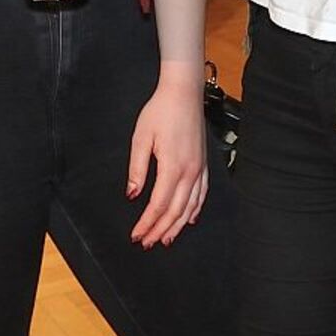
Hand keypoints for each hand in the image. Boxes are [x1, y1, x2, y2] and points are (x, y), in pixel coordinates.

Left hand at [126, 64, 208, 247]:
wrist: (183, 93)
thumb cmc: (161, 111)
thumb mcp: (141, 138)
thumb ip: (137, 169)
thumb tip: (132, 194)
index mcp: (173, 167)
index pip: (158, 205)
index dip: (147, 223)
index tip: (136, 235)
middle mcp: (190, 172)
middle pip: (175, 211)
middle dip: (160, 230)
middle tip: (147, 242)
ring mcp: (199, 169)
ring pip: (190, 207)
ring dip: (177, 226)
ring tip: (166, 239)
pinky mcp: (203, 164)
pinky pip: (202, 194)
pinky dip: (195, 210)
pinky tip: (189, 219)